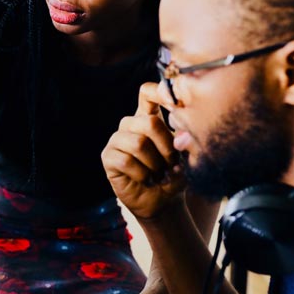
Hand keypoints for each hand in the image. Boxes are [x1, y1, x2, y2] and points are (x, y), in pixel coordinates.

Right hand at [101, 82, 185, 219]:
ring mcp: (117, 140)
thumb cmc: (174, 175)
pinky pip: (126, 160)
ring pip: (139, 143)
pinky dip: (142, 174)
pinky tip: (146, 179)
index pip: (147, 93)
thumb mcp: (185, 157)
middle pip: (149, 122)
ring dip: (155, 164)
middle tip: (172, 163)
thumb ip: (183, 143)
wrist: (162, 201)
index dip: (158, 92)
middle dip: (167, 146)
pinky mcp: (108, 157)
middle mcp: (131, 125)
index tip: (174, 103)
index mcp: (149, 118)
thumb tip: (180, 138)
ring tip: (159, 173)